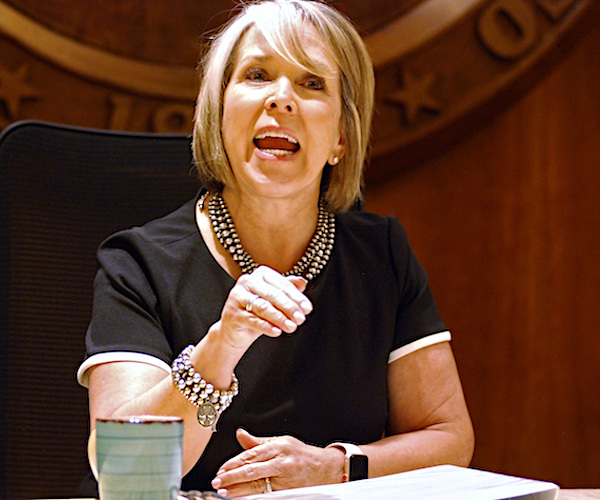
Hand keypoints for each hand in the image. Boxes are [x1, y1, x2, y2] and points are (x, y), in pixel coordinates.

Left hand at [211, 429, 343, 496]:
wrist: (326, 468)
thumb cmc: (301, 454)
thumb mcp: (280, 442)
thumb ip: (257, 442)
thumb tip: (240, 434)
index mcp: (277, 446)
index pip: (251, 455)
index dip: (234, 463)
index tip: (221, 469)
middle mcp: (281, 461)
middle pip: (252, 470)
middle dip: (232, 477)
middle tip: (217, 481)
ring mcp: (285, 478)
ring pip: (258, 485)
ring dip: (239, 490)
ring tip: (225, 492)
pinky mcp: (289, 490)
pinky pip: (268, 494)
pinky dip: (254, 496)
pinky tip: (243, 497)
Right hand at [214, 266, 312, 353]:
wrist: (235, 330)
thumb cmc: (257, 312)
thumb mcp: (275, 301)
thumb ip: (288, 289)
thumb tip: (302, 282)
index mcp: (261, 274)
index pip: (282, 285)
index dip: (297, 297)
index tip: (307, 309)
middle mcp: (247, 282)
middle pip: (273, 295)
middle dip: (289, 308)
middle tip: (301, 319)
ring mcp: (237, 297)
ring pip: (263, 307)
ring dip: (280, 318)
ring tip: (291, 327)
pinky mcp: (232, 313)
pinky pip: (252, 320)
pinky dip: (266, 326)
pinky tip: (277, 332)